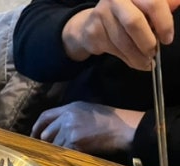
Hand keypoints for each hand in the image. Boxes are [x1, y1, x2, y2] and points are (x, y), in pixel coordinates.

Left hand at [31, 101, 143, 153]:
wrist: (122, 129)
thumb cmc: (107, 119)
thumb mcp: (86, 109)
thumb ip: (68, 115)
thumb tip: (53, 127)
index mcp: (69, 108)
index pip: (45, 116)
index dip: (36, 127)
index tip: (33, 135)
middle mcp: (66, 118)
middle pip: (46, 134)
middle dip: (47, 142)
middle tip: (51, 148)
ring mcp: (70, 131)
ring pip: (54, 145)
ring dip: (58, 150)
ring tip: (68, 150)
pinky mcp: (75, 143)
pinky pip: (63, 151)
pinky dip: (66, 155)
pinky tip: (73, 154)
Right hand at [63, 0, 178, 69]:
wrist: (92, 23)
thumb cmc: (126, 13)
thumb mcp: (144, 6)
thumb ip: (160, 6)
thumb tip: (177, 3)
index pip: (153, 3)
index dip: (163, 23)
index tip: (167, 39)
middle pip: (134, 22)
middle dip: (147, 42)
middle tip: (154, 53)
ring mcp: (101, 14)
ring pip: (123, 41)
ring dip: (137, 56)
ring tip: (146, 62)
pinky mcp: (93, 31)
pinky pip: (114, 50)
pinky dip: (127, 59)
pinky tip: (134, 61)